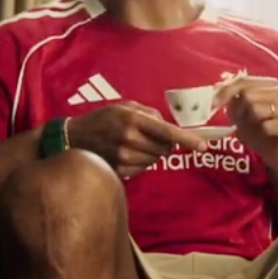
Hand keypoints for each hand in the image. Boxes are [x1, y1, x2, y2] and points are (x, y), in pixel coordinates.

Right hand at [66, 101, 205, 178]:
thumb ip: (149, 114)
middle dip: (165, 143)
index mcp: (132, 120)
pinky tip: (128, 153)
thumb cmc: (103, 119)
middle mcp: (129, 140)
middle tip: (150, 136)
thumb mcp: (125, 107)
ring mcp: (124, 158)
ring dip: (153, 152)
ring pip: (156, 159)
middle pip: (165, 148)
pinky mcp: (120, 171)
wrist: (74, 138)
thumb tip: (168, 127)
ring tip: (135, 144)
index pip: (167, 132)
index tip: (203, 146)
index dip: (187, 139)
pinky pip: (144, 168)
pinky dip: (142, 161)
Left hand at [212, 76, 277, 170]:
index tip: (213, 104)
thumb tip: (219, 83)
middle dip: (240, 111)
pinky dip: (262, 132)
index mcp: (270, 84)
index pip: (244, 81)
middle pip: (249, 95)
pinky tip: (267, 134)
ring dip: (251, 122)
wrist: (275, 152)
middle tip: (242, 121)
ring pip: (258, 110)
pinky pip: (267, 126)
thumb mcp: (240, 112)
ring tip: (256, 127)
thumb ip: (231, 98)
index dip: (226, 92)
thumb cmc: (258, 130)